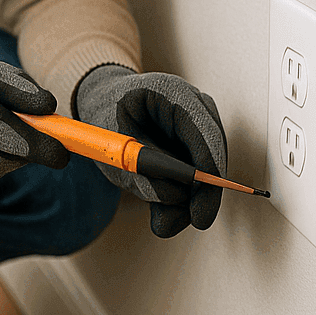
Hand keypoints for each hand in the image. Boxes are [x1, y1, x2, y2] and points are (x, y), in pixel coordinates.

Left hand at [74, 65, 228, 237]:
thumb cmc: (106, 117)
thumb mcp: (113, 144)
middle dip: (204, 190)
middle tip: (195, 220)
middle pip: (212, 153)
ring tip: (164, 221)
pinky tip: (166, 217)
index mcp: (171, 93)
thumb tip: (176, 199)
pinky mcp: (195, 146)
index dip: (210, 168)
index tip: (209, 195)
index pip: (205, 132)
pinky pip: (195, 175)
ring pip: (205, 169)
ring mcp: (198, 126)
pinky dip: (181, 197)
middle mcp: (194, 107)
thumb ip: (141, 170)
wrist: (103, 104)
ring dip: (188, 198)